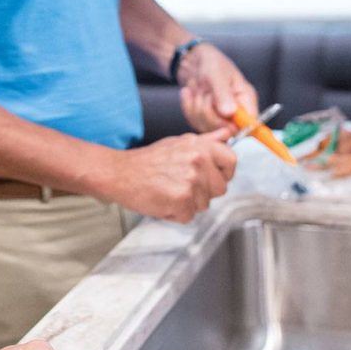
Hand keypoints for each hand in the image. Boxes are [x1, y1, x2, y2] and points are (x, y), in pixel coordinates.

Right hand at [101, 131, 236, 222]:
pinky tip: (163, 200)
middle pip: (220, 188)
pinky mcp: (182, 200)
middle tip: (180, 185)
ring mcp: (191, 181)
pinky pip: (189, 216)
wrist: (119, 173)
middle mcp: (198, 161)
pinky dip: (176, 213)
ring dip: (189, 203)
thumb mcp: (178, 143)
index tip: (212, 177)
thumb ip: (206, 141)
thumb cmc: (147, 161)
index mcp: (200, 146)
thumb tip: (227, 133)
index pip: (231, 161)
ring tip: (169, 190)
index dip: (224, 173)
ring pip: (205, 205)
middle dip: (204, 192)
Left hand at [176, 43, 257, 132]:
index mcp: (246, 98)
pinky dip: (188, 106)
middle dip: (209, 110)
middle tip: (205, 92)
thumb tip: (230, 112)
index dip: (236, 125)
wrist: (192, 61)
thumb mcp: (217, 74)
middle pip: (225, 129)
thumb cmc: (210, 63)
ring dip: (197, 106)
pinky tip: (189, 93)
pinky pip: (194, 122)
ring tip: (198, 89)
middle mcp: (236, 112)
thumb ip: (223, 94)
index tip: (220, 114)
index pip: (249, 123)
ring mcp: (220, 118)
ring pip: (207, 126)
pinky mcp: (205, 121)